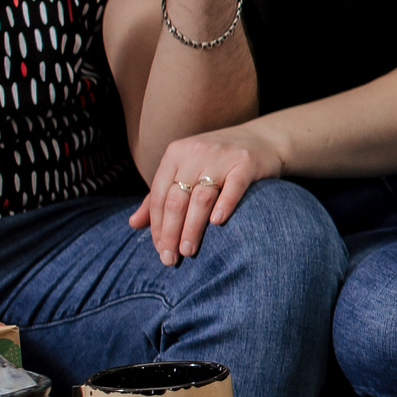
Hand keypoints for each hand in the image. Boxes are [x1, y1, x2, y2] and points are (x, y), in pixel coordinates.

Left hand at [128, 127, 283, 264]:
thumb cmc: (219, 160)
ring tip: (189, 251)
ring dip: (192, 227)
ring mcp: (221, 157)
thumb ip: (160, 196)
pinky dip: (224, 206)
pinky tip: (217, 223)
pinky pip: (233, 187)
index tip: (159, 250)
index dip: (156, 226)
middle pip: (176, 199)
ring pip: (201, 197)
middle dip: (171, 232)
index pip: (159, 196)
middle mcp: (195, 153)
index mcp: (175, 154)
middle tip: (170, 258)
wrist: (264, 138)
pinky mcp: (246, 163)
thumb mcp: (186, 170)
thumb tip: (133, 224)